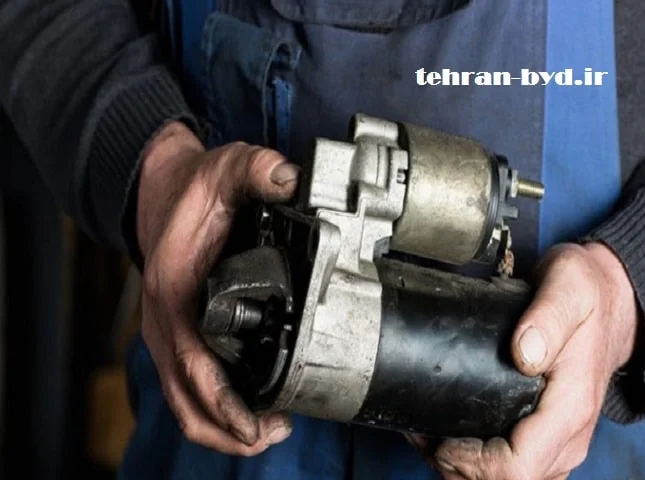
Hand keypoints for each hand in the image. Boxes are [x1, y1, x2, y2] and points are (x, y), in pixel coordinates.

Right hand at [136, 122, 299, 454]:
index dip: (225, 401)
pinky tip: (249, 409)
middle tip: (276, 432)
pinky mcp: (176, 336)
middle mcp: (164, 321)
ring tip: (268, 431)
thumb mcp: (227, 170)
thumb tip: (293, 180)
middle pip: (187, 399)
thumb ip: (258, 171)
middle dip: (229, 428)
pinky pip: (187, 386)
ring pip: (184, 401)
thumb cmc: (193, 190)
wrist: (159, 190)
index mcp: (174, 290)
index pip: (194, 362)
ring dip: (221, 426)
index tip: (260, 423)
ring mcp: (167, 333)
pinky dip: (213, 408)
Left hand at [431, 243, 638, 478]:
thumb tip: (523, 353)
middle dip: (457, 466)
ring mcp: (562, 444)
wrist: (613, 301)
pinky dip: (478, 463)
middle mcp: (570, 437)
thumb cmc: (588, 293)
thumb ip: (547, 317)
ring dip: (463, 468)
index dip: (472, 462)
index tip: (443, 436)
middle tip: (425, 433)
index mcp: (571, 408)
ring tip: (431, 435)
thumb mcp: (569, 287)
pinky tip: (453, 437)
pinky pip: (514, 470)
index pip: (517, 468)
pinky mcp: (551, 440)